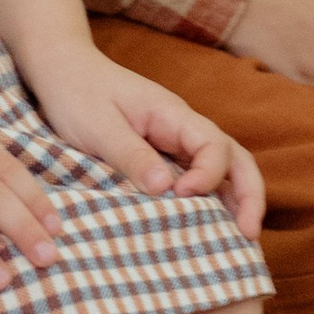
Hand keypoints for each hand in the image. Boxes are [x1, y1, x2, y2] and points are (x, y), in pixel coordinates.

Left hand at [30, 51, 266, 238]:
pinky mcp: (165, 157)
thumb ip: (131, 154)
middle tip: (248, 235)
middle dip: (249, 195)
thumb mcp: (98, 127)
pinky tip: (208, 231)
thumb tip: (166, 189)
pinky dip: (212, 203)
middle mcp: (184, 130)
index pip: (213, 144)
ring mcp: (177, 144)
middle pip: (235, 159)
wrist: (64, 72)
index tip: (183, 195)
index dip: (208, 174)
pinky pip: (198, 179)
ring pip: (224, 171)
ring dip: (237, 202)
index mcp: (173, 115)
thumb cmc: (79, 95)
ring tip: (240, 242)